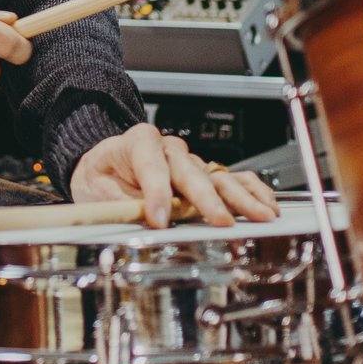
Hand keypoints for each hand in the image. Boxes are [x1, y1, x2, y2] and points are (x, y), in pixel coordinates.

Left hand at [69, 123, 279, 226]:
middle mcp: (168, 148)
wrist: (104, 166)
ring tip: (259, 214)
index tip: (160, 219)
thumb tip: (137, 220)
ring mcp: (189, 161)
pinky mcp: (202, 174)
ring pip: (217, 176)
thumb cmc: (101, 176)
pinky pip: (231, 178)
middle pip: (190, 171)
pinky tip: (266, 204)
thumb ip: (119, 203)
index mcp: (138, 142)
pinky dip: (250, 191)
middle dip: (206, 198)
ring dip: (240, 197)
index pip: (151, 165)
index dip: (156, 194)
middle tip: (221, 220)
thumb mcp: (96, 189)